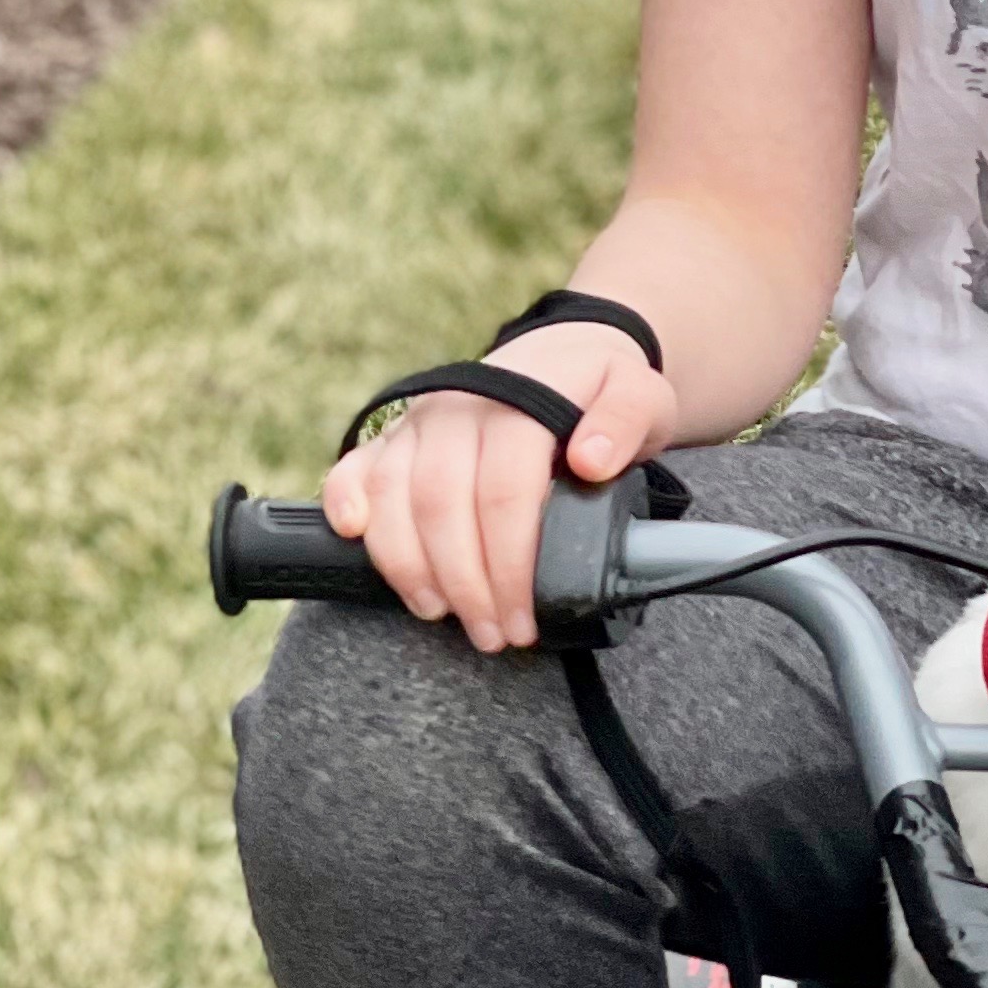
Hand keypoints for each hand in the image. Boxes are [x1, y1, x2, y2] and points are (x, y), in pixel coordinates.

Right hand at [319, 322, 677, 650]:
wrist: (566, 353)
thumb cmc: (603, 388)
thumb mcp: (643, 395)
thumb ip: (626, 420)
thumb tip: (592, 458)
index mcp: (518, 399)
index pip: (502, 491)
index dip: (508, 564)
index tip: (522, 617)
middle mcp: (459, 406)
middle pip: (441, 504)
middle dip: (462, 582)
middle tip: (491, 634)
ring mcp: (421, 420)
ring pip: (392, 494)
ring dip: (408, 563)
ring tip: (438, 611)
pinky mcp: (396, 435)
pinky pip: (355, 466)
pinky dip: (344, 501)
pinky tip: (353, 537)